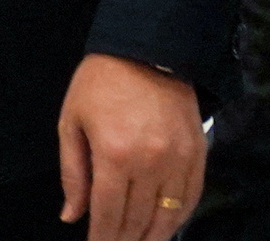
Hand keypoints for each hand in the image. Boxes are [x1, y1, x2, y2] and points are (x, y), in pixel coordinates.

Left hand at [58, 54, 202, 240]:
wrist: (146, 48)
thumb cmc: (100, 83)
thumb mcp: (71, 121)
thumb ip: (72, 172)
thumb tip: (71, 217)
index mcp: (113, 154)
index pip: (108, 213)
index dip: (101, 238)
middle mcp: (149, 162)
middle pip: (137, 220)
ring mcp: (178, 160)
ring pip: (167, 216)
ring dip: (152, 237)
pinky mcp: (198, 154)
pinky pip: (190, 198)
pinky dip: (178, 218)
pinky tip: (165, 227)